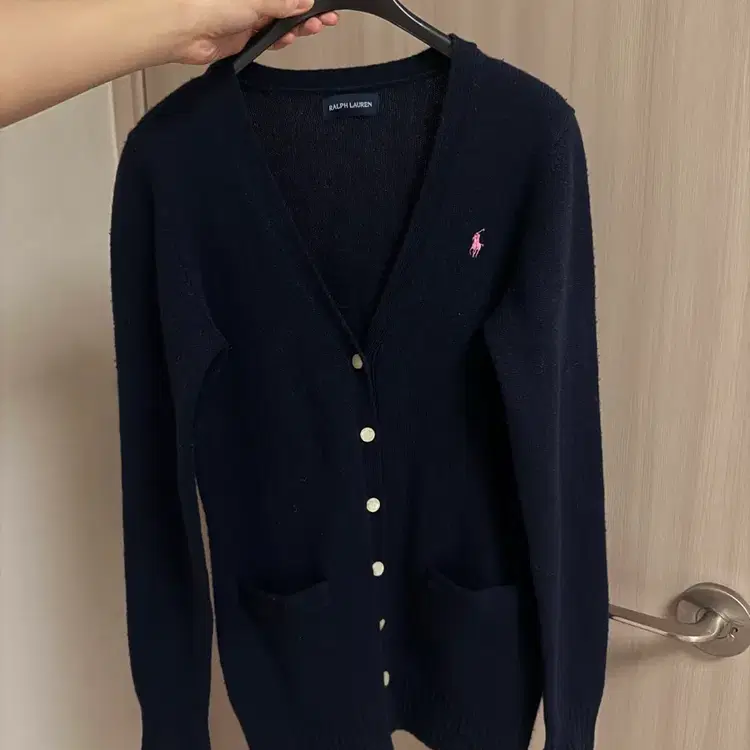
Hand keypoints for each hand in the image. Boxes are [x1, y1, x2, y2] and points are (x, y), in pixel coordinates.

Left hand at [174, 0, 338, 64]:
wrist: (184, 31)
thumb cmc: (207, 4)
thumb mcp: (255, 0)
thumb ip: (283, 3)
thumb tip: (304, 2)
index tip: (322, 3)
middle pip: (286, 3)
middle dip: (307, 10)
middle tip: (328, 17)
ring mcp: (247, 14)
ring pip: (281, 20)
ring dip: (298, 25)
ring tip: (316, 26)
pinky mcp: (244, 34)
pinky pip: (269, 37)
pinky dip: (282, 38)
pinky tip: (291, 37)